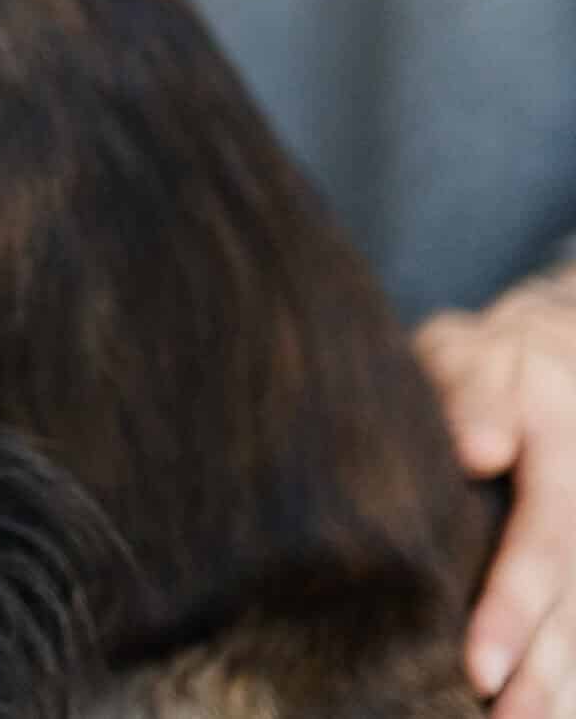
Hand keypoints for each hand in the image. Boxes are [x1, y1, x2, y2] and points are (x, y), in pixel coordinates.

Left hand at [416, 265, 575, 717]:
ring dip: (566, 686)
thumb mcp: (472, 354)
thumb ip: (472, 393)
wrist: (549, 356)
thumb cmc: (486, 362)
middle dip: (544, 673)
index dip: (513, 608)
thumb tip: (476, 449)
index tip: (479, 667)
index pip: (544, 543)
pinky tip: (557, 709)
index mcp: (564, 452)